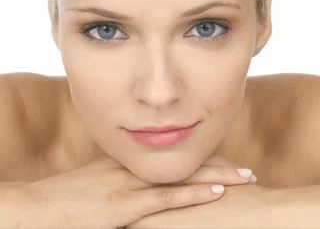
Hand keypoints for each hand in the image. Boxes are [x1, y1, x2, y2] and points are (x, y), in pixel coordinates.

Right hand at [19, 155, 254, 227]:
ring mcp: (129, 186)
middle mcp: (134, 168)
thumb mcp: (101, 182)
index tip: (226, 164)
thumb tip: (144, 182)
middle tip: (246, 170)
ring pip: (182, 176)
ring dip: (217, 177)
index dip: (203, 160)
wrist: (39, 209)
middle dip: (219, 166)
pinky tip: (215, 192)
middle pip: (185, 163)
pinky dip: (191, 194)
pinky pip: (165, 199)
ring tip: (245, 177)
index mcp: (131, 163)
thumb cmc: (69, 198)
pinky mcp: (124, 207)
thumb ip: (125, 179)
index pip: (175, 157)